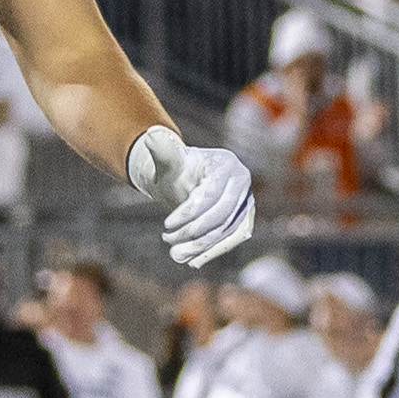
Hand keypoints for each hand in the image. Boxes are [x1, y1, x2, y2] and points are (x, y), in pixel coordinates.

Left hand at [125, 126, 255, 267]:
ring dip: (201, 247)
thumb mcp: (168, 161)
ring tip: (175, 255)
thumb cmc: (177, 170)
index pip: (210, 194)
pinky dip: (213, 251)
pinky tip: (193, 261)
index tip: (166, 225)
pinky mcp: (244, 219)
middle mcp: (243, 182)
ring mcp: (247, 202)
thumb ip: (161, 150)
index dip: (188, 212)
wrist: (186, 182)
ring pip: (228, 231)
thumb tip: (151, 136)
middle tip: (167, 240)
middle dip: (193, 232)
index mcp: (227, 165)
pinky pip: (232, 239)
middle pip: (221, 215)